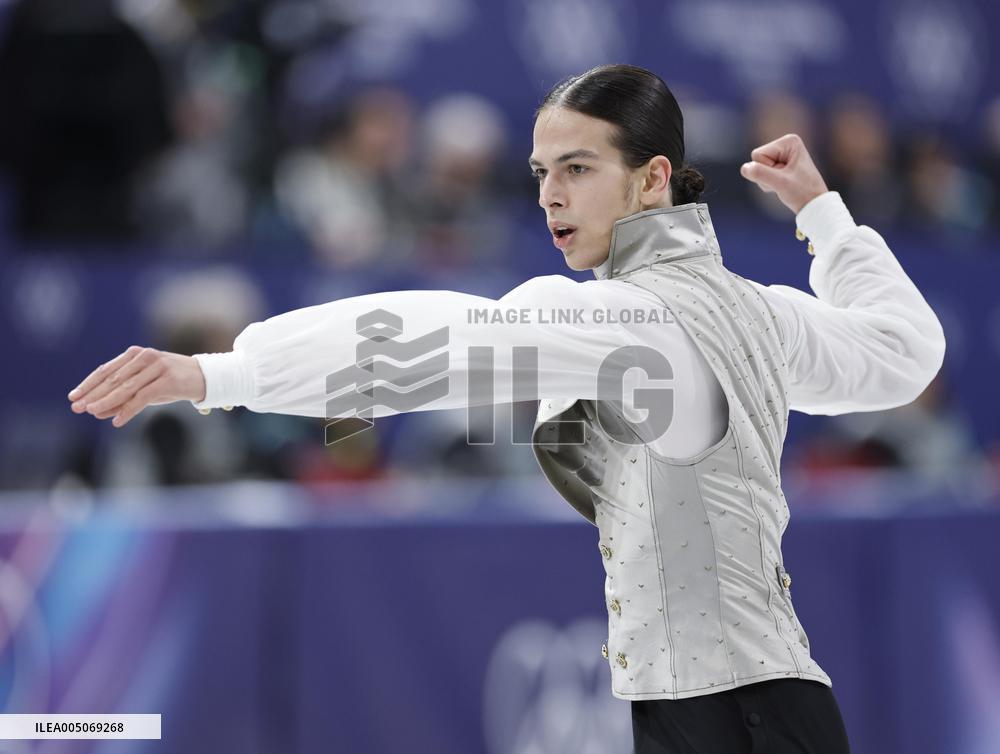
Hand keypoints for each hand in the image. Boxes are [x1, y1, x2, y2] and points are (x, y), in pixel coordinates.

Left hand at [67, 346, 206, 427]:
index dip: (88, 384)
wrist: (204, 377)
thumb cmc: (171, 382)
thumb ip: (121, 398)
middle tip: (77, 407)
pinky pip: (143, 397)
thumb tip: (96, 412)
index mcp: (135, 354)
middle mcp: (145, 357)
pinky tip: (118, 421)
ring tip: (92, 412)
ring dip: (107, 401)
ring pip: (126, 387)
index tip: (73, 397)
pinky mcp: (168, 380)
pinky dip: (129, 409)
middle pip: (113, 378)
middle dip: (93, 394)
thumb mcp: (144, 389)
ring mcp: (157, 367)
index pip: (106, 370)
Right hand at [739, 133, 828, 214]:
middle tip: (784, 182)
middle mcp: (785, 144)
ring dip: (768, 181)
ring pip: (757, 168)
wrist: (813, 204)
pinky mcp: (779, 164)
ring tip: (785, 184)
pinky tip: (784, 185)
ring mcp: (782, 154)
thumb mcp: (780, 183)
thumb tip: (744, 168)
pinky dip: (769, 183)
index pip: (758, 155)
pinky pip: (761, 173)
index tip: (785, 176)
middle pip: (757, 160)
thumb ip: (760, 173)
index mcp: (788, 142)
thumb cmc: (802, 192)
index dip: (767, 170)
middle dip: (766, 175)